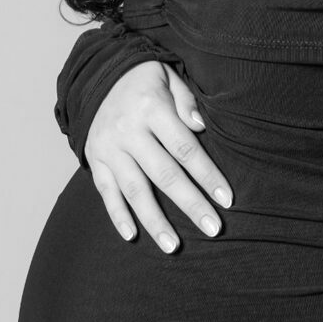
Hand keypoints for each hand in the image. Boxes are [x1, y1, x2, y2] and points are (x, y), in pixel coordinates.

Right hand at [84, 61, 232, 250]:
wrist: (97, 75)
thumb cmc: (145, 81)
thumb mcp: (169, 77)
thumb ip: (187, 101)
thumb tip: (200, 127)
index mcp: (151, 108)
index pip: (185, 148)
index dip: (207, 175)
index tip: (227, 199)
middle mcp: (128, 131)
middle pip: (164, 174)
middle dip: (191, 204)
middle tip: (213, 228)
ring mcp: (109, 148)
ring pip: (134, 190)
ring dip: (155, 221)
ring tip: (173, 246)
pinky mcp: (95, 160)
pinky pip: (106, 191)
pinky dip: (117, 215)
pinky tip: (132, 236)